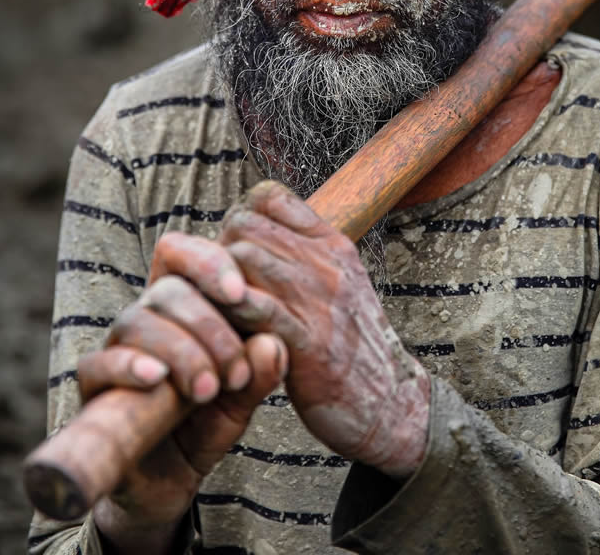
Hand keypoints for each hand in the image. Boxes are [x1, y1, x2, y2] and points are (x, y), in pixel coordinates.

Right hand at [77, 233, 287, 549]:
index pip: (184, 255)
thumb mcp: (243, 398)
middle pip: (167, 289)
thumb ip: (260, 372)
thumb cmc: (208, 422)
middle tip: (234, 373)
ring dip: (179, 351)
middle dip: (208, 326)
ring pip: (135, 320)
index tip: (240, 293)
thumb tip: (273, 343)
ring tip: (207, 389)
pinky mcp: (94, 388)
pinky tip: (155, 379)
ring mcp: (117, 349)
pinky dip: (127, 366)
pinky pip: (96, 363)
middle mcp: (149, 318)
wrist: (169, 481)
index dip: (208, 261)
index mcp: (185, 306)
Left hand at [219, 180, 430, 478]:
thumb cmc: (351, 347)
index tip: (230, 250)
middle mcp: (326, 262)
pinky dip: (227, 315)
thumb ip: (304, 258)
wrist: (390, 403)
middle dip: (218, 251)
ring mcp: (319, 299)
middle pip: (246, 223)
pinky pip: (254, 308)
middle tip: (210, 286)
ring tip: (209, 309)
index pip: (270, 196)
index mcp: (332, 245)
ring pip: (243, 257)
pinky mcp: (308, 341)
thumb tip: (257, 237)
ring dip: (216, 283)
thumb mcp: (338, 287)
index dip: (240, 217)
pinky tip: (220, 331)